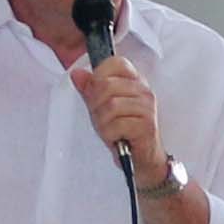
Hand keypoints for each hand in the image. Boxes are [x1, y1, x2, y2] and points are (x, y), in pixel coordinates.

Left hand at [70, 47, 165, 187]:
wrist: (141, 160)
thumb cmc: (123, 133)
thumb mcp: (101, 108)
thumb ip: (90, 90)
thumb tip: (77, 74)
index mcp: (134, 81)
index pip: (114, 63)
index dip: (98, 77)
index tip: (97, 95)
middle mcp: (143, 90)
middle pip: (106, 85)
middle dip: (96, 105)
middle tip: (103, 119)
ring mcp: (147, 107)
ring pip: (111, 105)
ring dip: (103, 122)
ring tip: (110, 130)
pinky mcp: (146, 125)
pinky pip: (116, 124)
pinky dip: (110, 134)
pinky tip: (117, 138)